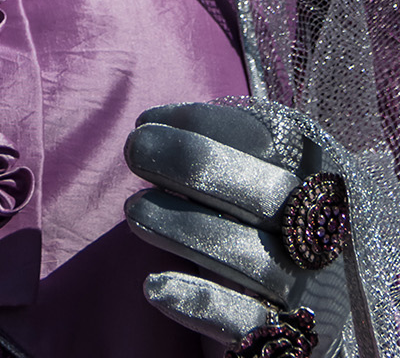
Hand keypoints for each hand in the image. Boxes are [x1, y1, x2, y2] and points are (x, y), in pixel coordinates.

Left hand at [125, 101, 349, 355]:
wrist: (299, 313)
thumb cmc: (259, 228)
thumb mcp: (247, 182)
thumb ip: (217, 157)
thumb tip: (152, 133)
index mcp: (319, 178)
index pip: (272, 139)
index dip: (206, 124)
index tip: (145, 122)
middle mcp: (324, 232)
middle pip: (273, 194)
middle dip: (197, 164)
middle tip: (133, 150)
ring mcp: (313, 288)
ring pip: (258, 261)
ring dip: (188, 230)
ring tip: (132, 209)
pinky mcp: (292, 340)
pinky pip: (252, 325)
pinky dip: (202, 303)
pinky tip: (154, 286)